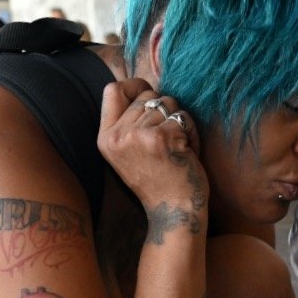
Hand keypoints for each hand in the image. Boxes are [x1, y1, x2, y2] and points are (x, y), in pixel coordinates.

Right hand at [97, 78, 208, 219]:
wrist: (174, 211)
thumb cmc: (159, 181)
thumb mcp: (129, 153)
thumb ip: (128, 124)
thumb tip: (143, 89)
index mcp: (106, 139)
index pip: (112, 90)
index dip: (134, 86)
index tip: (150, 96)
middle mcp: (118, 136)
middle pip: (147, 96)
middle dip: (165, 110)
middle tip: (169, 140)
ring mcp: (138, 136)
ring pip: (168, 103)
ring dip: (180, 122)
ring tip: (177, 148)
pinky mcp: (162, 137)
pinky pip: (183, 117)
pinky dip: (191, 133)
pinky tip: (187, 153)